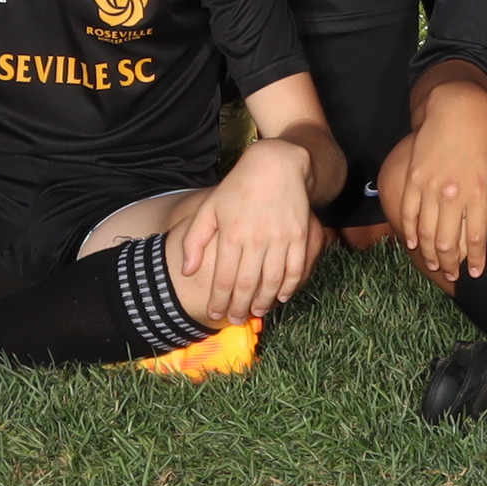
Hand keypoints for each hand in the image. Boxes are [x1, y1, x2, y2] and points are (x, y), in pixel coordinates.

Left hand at [177, 139, 329, 323]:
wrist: (277, 165)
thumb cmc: (238, 188)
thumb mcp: (209, 208)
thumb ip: (194, 240)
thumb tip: (187, 271)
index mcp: (231, 234)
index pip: (223, 278)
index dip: (219, 301)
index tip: (215, 314)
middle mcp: (255, 239)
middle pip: (247, 285)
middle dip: (239, 307)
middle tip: (235, 319)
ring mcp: (280, 238)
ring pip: (272, 281)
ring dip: (263, 302)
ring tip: (256, 312)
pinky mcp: (299, 235)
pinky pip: (295, 269)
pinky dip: (289, 287)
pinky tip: (281, 297)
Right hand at [387, 93, 486, 286]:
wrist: (456, 108)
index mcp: (479, 191)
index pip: (477, 236)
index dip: (476, 259)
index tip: (476, 274)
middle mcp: (453, 192)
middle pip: (447, 241)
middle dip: (449, 264)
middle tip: (452, 276)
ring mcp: (430, 186)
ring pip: (425, 231)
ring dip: (428, 253)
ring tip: (434, 266)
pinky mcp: (414, 178)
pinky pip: (408, 212)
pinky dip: (409, 231)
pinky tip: (412, 244)